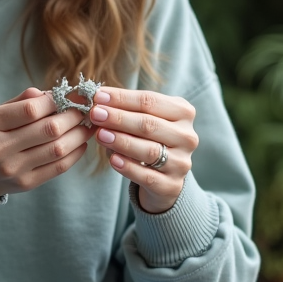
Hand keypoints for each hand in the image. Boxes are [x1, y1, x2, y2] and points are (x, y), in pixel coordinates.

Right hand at [0, 88, 94, 198]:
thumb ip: (22, 101)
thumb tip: (57, 94)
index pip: (31, 110)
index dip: (57, 101)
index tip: (73, 96)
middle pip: (48, 129)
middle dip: (74, 116)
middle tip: (87, 109)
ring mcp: (12, 169)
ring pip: (57, 149)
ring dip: (79, 135)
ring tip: (88, 125)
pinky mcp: (25, 184)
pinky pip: (58, 168)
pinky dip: (75, 154)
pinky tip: (80, 143)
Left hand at [89, 88, 197, 213]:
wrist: (163, 177)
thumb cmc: (150, 139)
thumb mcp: (144, 119)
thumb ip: (126, 109)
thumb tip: (98, 100)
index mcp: (183, 112)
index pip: (150, 101)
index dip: (122, 98)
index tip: (98, 96)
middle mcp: (187, 136)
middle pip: (149, 124)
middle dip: (118, 118)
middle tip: (95, 114)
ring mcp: (182, 162)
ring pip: (149, 150)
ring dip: (121, 141)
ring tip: (100, 135)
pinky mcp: (172, 185)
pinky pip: (148, 176)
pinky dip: (128, 167)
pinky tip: (113, 159)